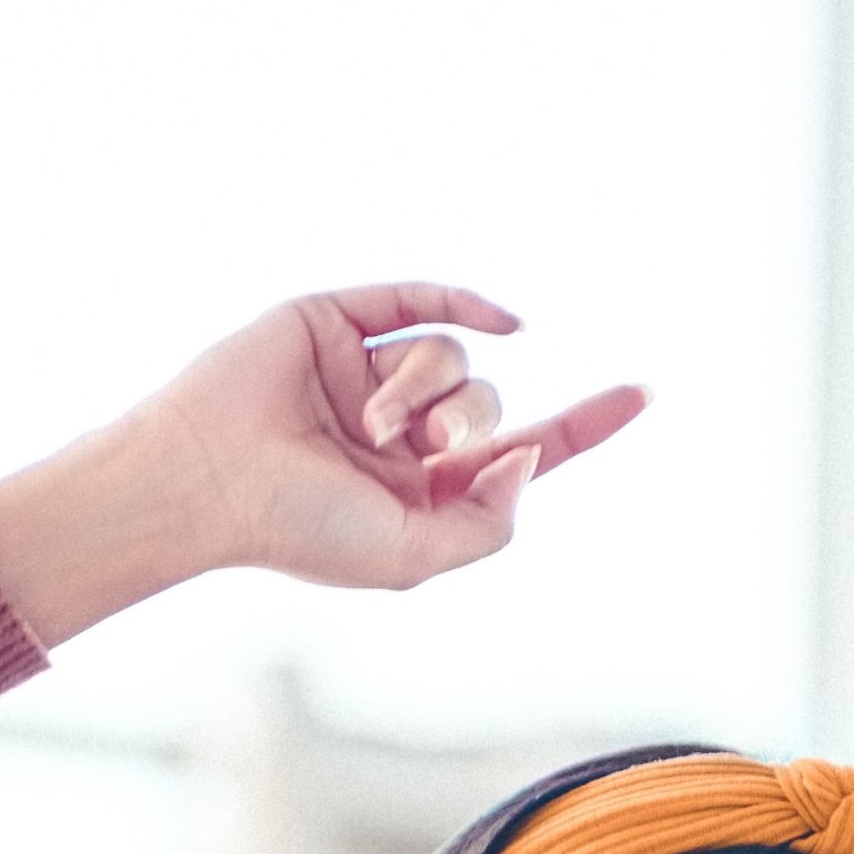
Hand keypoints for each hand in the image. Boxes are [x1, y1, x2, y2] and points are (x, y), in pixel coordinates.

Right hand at [0, 284, 644, 645]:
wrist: (210, 481)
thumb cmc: (298, 529)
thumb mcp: (412, 555)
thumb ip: (486, 523)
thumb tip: (527, 456)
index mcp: (419, 489)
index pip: (519, 450)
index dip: (582, 425)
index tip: (643, 393)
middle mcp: (399, 430)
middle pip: (487, 406)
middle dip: (470, 425)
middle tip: (422, 447)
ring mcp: (368, 372)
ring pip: (451, 358)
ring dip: (424, 390)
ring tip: (365, 423)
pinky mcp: (339, 322)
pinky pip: (422, 299)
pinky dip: (465, 302)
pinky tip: (504, 321)